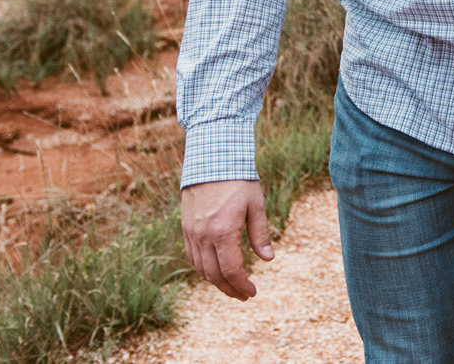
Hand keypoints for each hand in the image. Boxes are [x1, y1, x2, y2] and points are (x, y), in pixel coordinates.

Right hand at [181, 179, 273, 298]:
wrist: (211, 158)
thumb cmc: (238, 179)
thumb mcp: (256, 204)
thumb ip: (260, 234)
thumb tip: (268, 259)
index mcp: (223, 231)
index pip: (231, 270)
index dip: (242, 285)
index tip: (252, 292)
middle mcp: (203, 235)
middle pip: (214, 275)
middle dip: (229, 289)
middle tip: (243, 295)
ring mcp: (191, 232)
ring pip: (200, 268)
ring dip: (215, 281)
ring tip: (231, 285)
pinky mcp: (186, 227)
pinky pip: (191, 256)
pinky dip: (203, 268)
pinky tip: (214, 269)